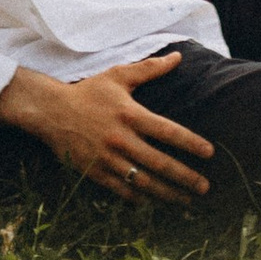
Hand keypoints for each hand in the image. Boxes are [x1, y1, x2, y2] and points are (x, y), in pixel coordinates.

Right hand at [0, 54, 214, 200]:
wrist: (51, 111)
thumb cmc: (88, 91)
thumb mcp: (118, 75)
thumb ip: (149, 69)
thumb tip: (178, 57)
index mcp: (130, 114)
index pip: (168, 131)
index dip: (190, 143)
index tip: (209, 153)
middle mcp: (121, 139)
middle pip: (160, 162)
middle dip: (185, 177)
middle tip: (205, 188)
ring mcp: (107, 158)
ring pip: (143, 181)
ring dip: (167, 193)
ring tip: (186, 200)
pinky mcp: (94, 172)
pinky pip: (121, 190)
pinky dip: (138, 198)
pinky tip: (153, 202)